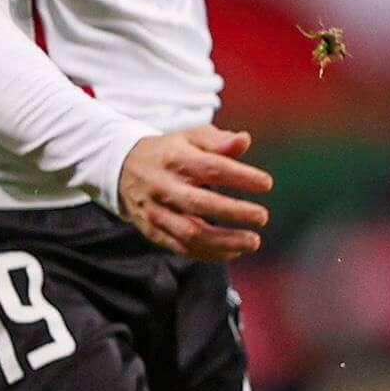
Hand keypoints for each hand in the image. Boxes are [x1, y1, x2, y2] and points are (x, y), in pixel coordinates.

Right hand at [119, 125, 272, 260]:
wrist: (123, 168)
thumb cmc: (169, 152)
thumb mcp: (191, 137)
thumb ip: (219, 141)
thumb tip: (245, 141)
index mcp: (175, 159)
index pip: (211, 168)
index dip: (240, 177)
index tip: (266, 183)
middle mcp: (163, 186)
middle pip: (199, 203)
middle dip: (234, 212)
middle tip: (263, 216)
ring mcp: (156, 212)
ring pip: (190, 233)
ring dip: (224, 241)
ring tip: (253, 241)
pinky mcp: (153, 231)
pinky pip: (182, 248)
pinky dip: (209, 253)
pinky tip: (233, 251)